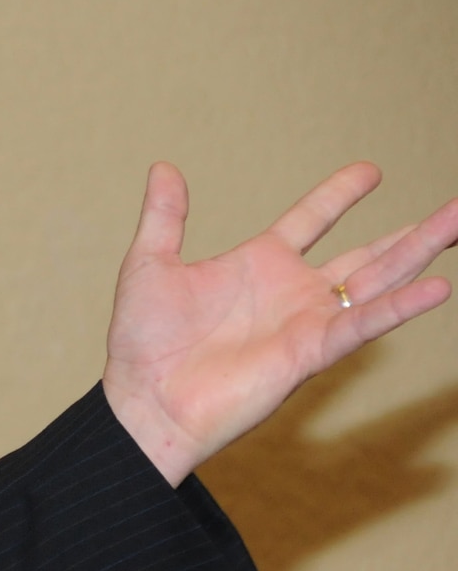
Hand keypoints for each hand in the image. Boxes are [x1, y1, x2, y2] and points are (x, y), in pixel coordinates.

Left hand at [101, 161, 457, 485]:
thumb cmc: (142, 344)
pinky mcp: (309, 353)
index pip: (310, 220)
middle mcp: (292, 292)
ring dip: (421, 252)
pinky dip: (399, 307)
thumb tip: (163, 168)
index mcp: (258, 266)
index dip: (338, 196)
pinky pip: (362, 324)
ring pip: (379, 280)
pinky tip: (438, 287)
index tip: (371, 171)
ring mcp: (306, 322)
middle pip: (368, 254)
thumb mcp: (149, 265)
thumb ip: (165, 218)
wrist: (143, 402)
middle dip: (413, 232)